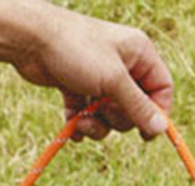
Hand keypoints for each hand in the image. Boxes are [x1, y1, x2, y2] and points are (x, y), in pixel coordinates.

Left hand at [14, 7, 173, 140]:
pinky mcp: (75, 87)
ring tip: (81, 122)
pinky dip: (78, 123)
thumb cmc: (78, 52)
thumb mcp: (112, 81)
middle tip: (102, 113)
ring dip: (95, 125)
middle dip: (116, 119)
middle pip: (132, 107)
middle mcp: (121, 65)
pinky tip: (70, 128)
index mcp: (139, 55)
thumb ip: (136, 105)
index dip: (156, 112)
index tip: (145, 135)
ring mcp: (97, 77)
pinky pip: (84, 114)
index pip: (161, 88)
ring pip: (106, 115)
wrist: (33, 42)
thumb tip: (160, 128)